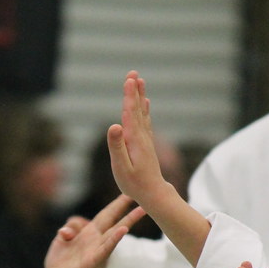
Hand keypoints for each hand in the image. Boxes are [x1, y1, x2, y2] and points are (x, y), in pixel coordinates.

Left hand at [42, 194, 144, 267]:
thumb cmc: (59, 263)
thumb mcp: (61, 241)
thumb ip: (67, 231)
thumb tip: (66, 231)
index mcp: (89, 233)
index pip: (106, 215)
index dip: (116, 205)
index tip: (128, 193)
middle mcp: (96, 240)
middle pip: (114, 220)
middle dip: (127, 208)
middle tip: (142, 196)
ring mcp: (97, 250)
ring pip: (115, 233)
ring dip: (128, 221)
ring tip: (141, 210)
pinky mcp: (93, 261)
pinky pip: (105, 248)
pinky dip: (114, 239)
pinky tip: (123, 230)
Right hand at [107, 71, 178, 211]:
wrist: (154, 194)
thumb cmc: (134, 184)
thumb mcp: (121, 167)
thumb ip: (117, 147)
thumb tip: (114, 125)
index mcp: (134, 140)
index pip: (130, 113)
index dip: (129, 96)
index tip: (130, 79)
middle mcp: (142, 136)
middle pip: (137, 109)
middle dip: (134, 91)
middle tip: (133, 73)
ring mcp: (145, 139)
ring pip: (142, 113)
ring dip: (140, 96)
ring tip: (139, 81)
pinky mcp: (146, 144)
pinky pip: (145, 121)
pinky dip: (144, 109)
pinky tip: (146, 103)